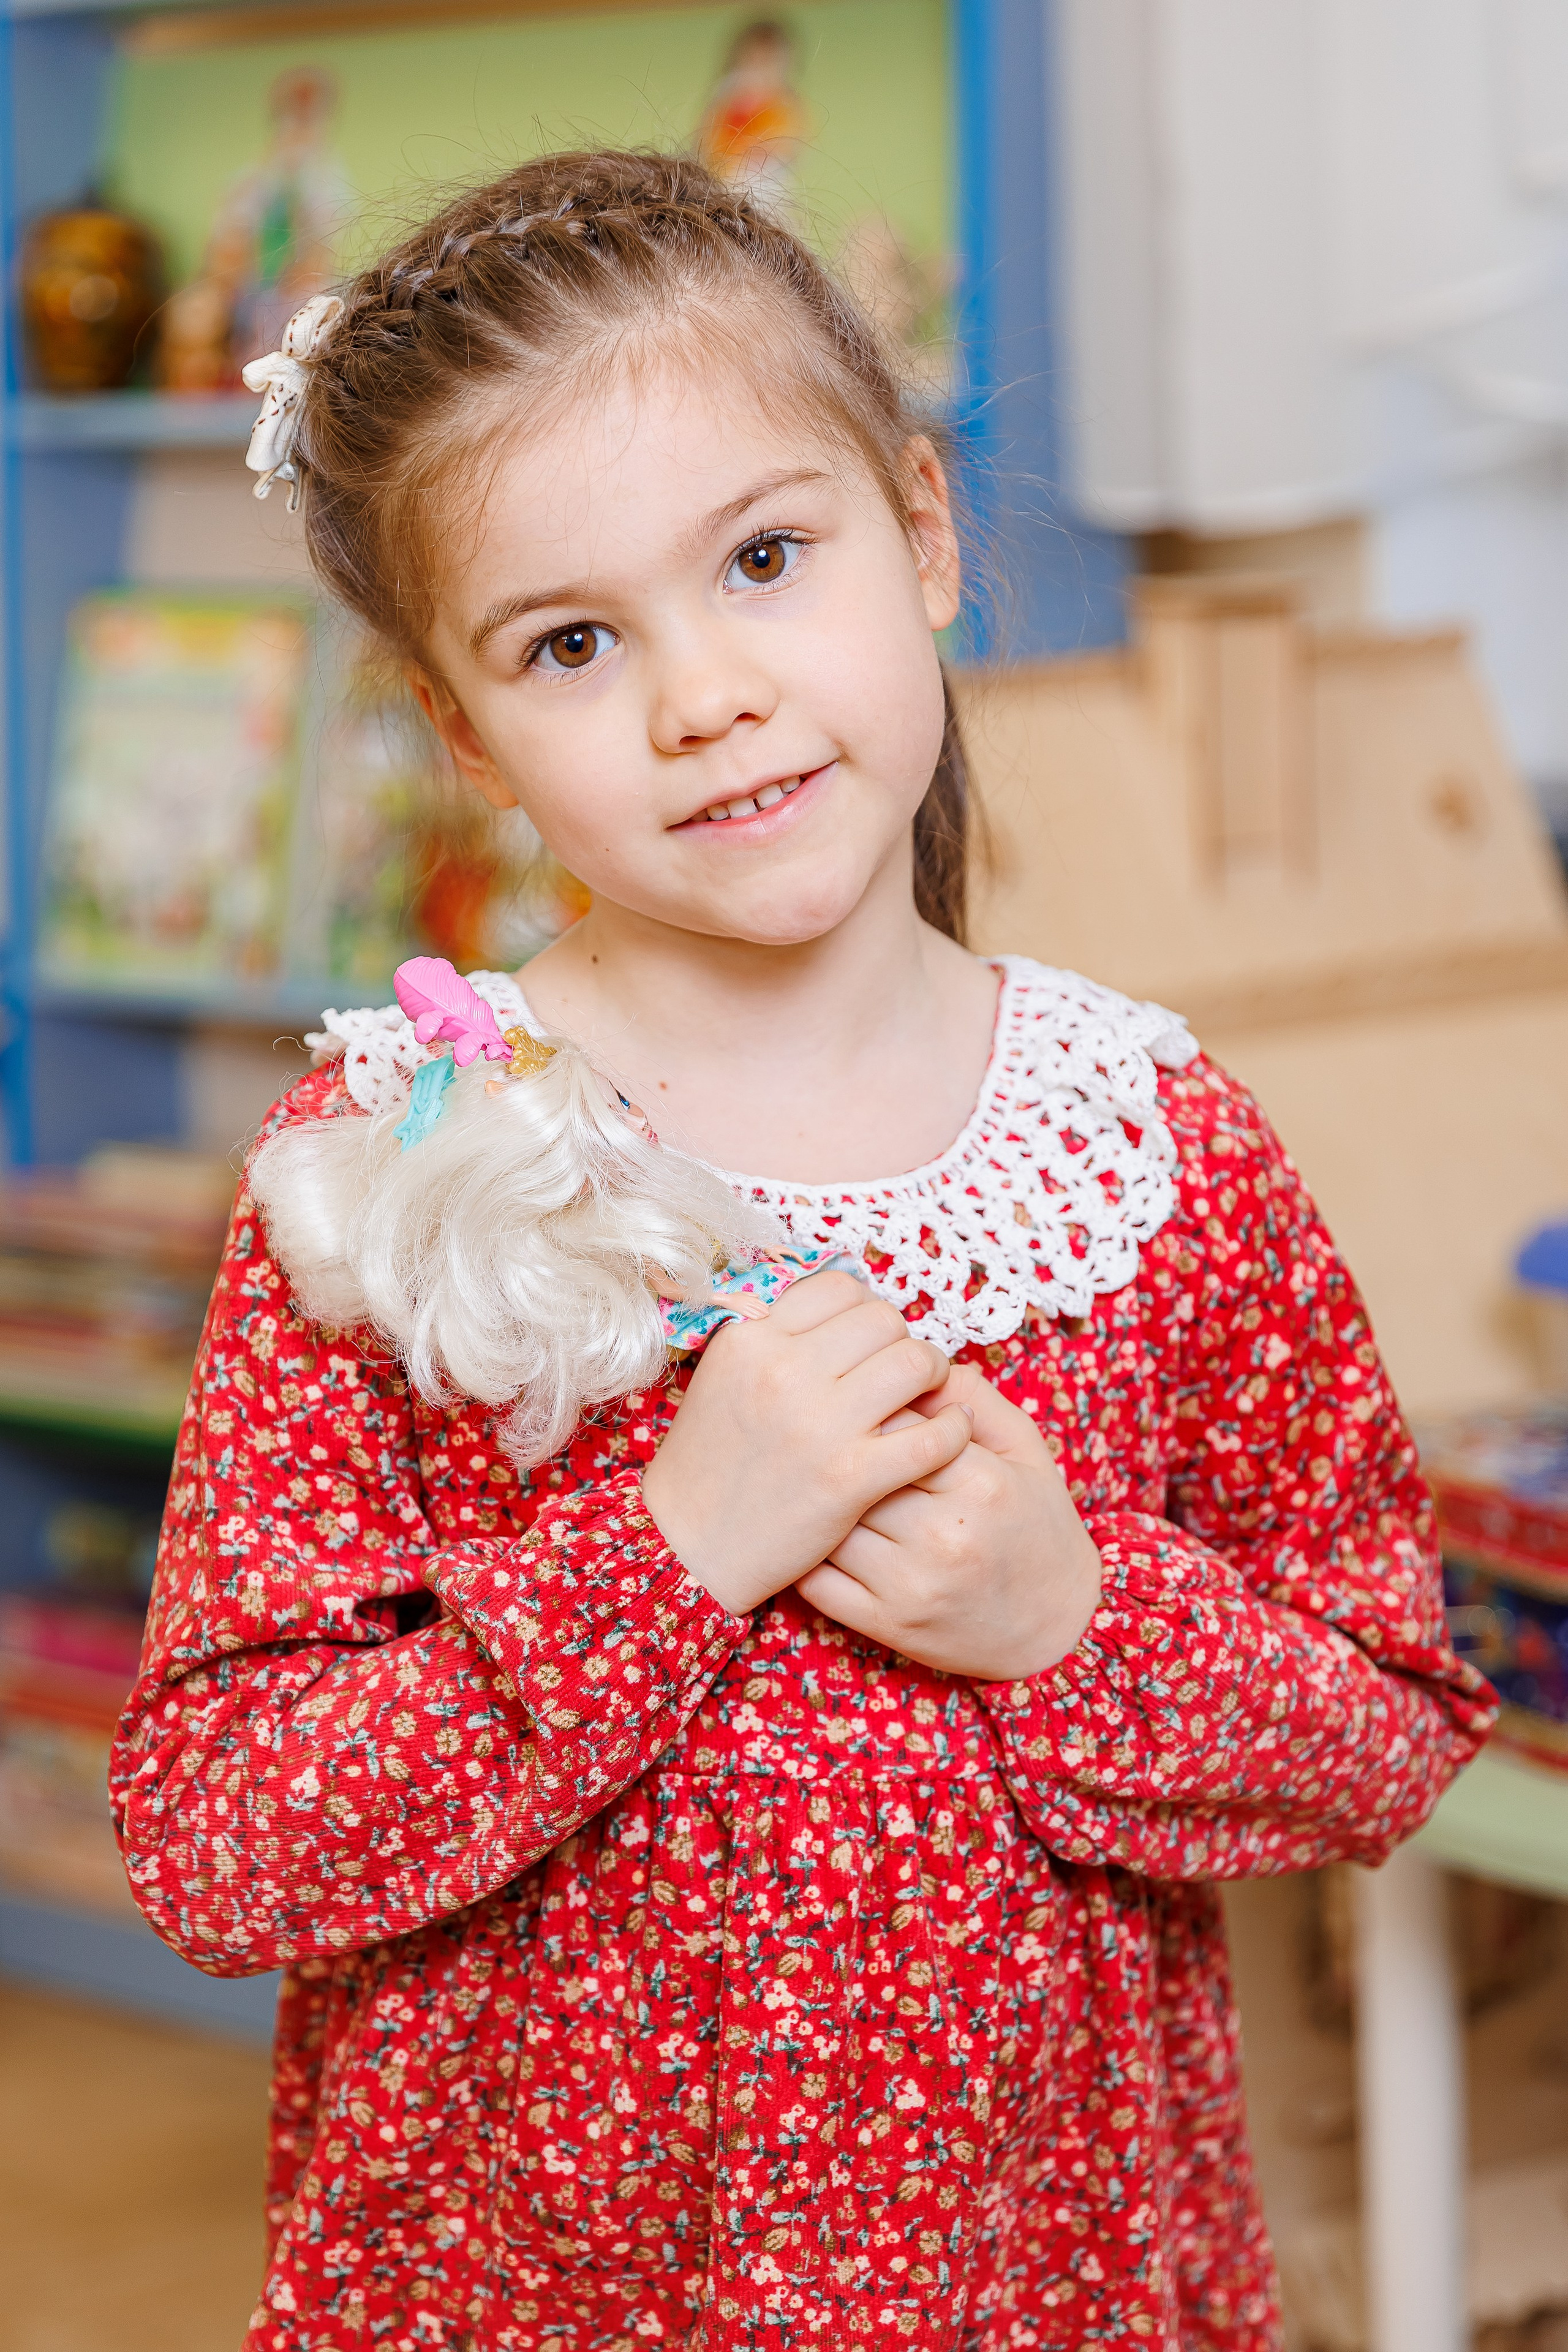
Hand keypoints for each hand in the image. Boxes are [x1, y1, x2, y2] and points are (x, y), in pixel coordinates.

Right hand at [642, 1272, 973, 1616]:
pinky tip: (952, 1430)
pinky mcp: (849, 1477)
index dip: (866, 1309)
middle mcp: (784, 1371)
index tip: (870, 1338)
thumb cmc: (710, 1460)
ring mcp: (819, 1424)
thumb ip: (774, 1337)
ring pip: (915, 1362)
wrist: (690, 1545)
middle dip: (901, 1340)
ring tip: (928, 1394)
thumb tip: (841, 1310)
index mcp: (752, 1339)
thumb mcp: (723, 1375)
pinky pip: (933, 1435)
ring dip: (933, 1374)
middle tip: (902, 1370)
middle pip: (884, 1320)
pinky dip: (954, 1428)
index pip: (840, 1289)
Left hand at [795, 1363, 1101, 1680]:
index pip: (898, 1425)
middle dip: (841, 1451)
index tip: (866, 1408)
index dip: (871, 1411)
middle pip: (859, 1471)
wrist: (1057, 1625)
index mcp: (982, 1483)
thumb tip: (906, 1354)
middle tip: (833, 1441)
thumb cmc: (1036, 1522)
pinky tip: (816, 1531)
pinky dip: (809, 1553)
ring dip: (820, 1500)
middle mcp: (946, 1536)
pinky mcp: (887, 1625)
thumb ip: (971, 1395)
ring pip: (832, 1523)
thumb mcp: (1024, 1448)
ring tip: (820, 1481)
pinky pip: (819, 1582)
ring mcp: (912, 1586)